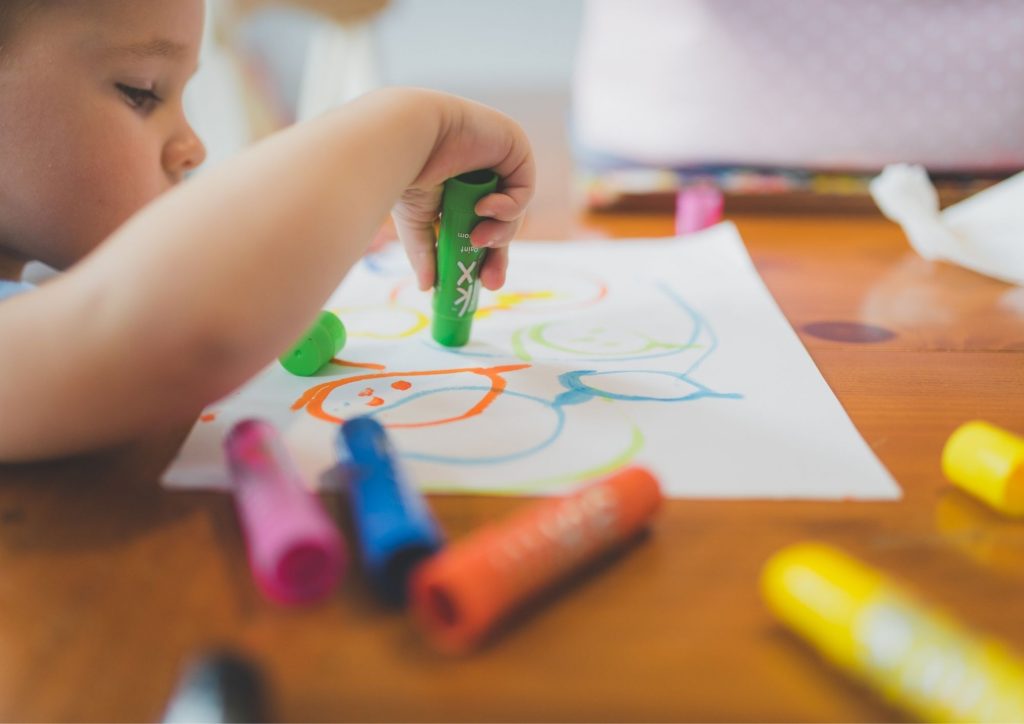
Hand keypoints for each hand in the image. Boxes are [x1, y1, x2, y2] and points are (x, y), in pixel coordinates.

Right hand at [390, 92, 534, 291]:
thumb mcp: (416, 222)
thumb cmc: (405, 170)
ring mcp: (499, 160)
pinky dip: (509, 206)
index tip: (481, 284)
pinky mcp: (515, 148)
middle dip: (498, 254)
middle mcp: (480, 174)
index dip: (484, 256)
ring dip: (500, 232)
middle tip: (490, 281)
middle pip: (502, 223)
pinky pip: (523, 190)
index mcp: (458, 189)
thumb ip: (426, 252)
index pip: (480, 227)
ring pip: (513, 212)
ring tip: (479, 238)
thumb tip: (427, 287)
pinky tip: (487, 207)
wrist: (408, 136)